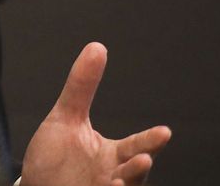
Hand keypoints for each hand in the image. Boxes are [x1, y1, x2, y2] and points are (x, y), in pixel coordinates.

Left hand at [22, 43, 170, 185]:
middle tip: (144, 158)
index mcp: (112, 155)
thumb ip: (82, 86)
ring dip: (123, 184)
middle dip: (139, 167)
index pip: (135, 146)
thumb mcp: (66, 117)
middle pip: (133, 173)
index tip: (164, 131)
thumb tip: (96, 48)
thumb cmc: (55, 157)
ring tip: (117, 180)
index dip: (149, 140)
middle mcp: (112, 176)